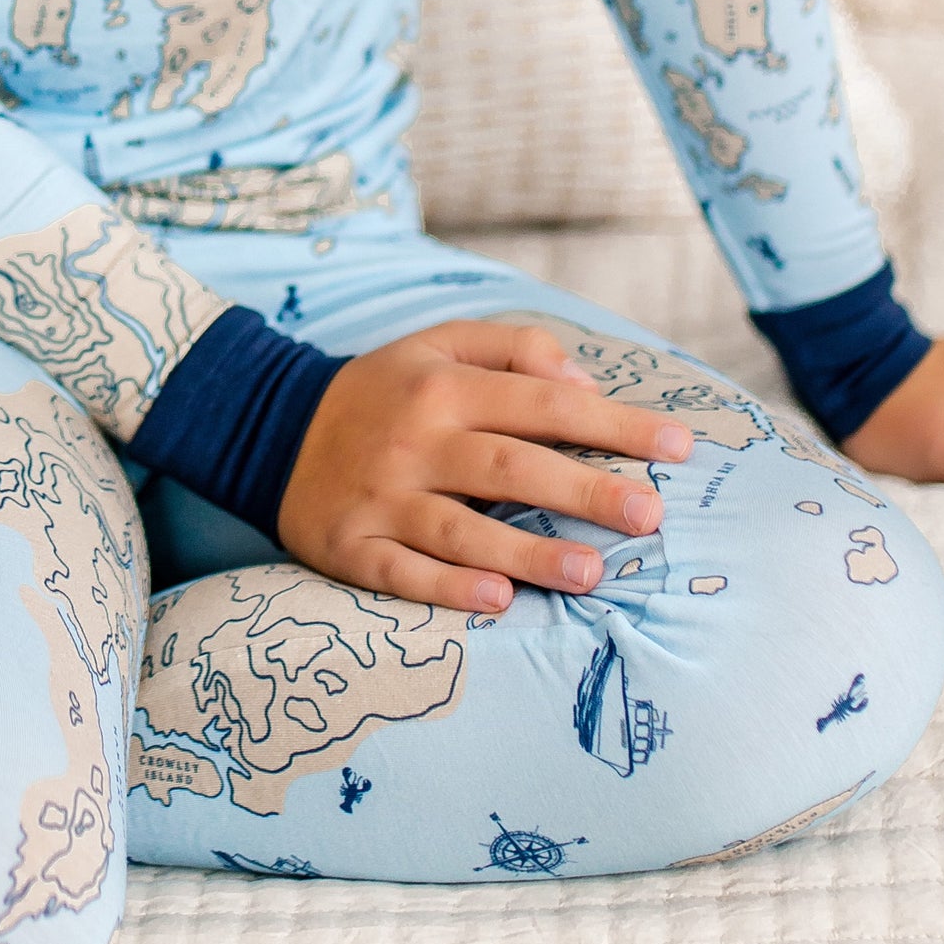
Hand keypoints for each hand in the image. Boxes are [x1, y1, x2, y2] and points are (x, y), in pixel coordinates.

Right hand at [276, 317, 693, 612]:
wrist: (266, 428)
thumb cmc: (381, 391)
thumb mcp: (437, 343)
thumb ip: (514, 349)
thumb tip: (586, 384)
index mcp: (444, 386)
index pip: (544, 403)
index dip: (614, 425)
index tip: (678, 449)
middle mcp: (417, 440)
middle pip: (511, 465)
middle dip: (586, 490)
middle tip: (651, 517)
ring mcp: (383, 498)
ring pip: (464, 527)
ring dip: (530, 552)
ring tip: (594, 573)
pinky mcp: (352, 548)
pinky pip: (404, 573)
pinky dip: (449, 587)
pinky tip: (498, 600)